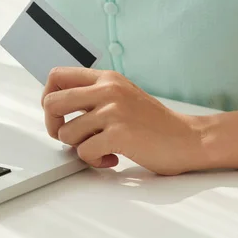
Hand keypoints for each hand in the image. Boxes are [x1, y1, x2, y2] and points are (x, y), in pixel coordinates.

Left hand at [42, 67, 205, 175]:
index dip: (48, 98)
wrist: (189, 139)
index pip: (56, 76)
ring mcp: (113, 111)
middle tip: (70, 137)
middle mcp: (107, 90)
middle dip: (53, 126)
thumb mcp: (121, 96)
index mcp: (106, 78)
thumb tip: (55, 105)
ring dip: (78, 148)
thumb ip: (93, 96)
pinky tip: (111, 158)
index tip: (59, 115)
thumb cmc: (153, 123)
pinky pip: (84, 152)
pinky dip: (94, 161)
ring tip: (100, 149)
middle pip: (52, 103)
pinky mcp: (119, 134)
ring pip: (66, 133)